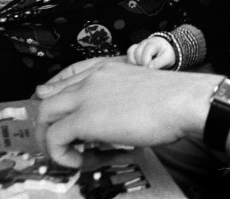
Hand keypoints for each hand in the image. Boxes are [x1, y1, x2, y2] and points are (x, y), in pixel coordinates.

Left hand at [35, 60, 220, 167]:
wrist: (184, 101)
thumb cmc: (175, 98)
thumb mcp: (142, 90)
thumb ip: (122, 99)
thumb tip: (117, 119)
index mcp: (108, 69)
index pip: (67, 77)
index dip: (54, 96)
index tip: (56, 114)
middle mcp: (92, 79)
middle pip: (49, 97)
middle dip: (47, 123)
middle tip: (58, 142)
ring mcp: (86, 97)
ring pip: (44, 115)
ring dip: (49, 140)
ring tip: (68, 155)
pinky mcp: (85, 119)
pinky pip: (55, 138)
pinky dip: (61, 154)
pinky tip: (81, 161)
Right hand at [127, 37, 175, 68]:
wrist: (165, 48)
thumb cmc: (167, 53)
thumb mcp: (167, 58)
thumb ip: (159, 63)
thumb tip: (149, 68)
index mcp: (154, 44)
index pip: (146, 52)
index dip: (146, 63)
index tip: (150, 69)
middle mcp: (145, 43)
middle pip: (137, 52)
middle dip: (141, 63)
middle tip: (147, 69)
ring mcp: (139, 45)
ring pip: (131, 52)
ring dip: (135, 62)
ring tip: (142, 67)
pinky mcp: (135, 49)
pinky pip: (129, 53)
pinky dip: (131, 61)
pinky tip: (138, 66)